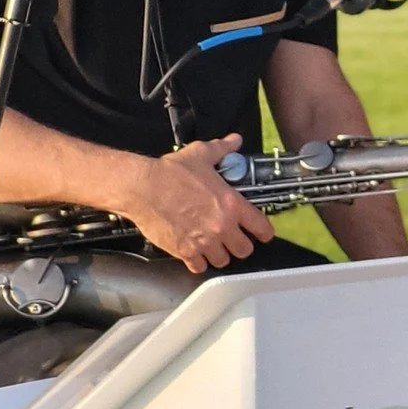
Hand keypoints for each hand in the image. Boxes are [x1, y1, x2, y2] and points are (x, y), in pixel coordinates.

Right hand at [118, 134, 275, 273]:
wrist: (143, 188)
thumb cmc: (172, 172)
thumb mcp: (202, 154)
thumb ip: (223, 148)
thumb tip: (235, 140)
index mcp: (231, 204)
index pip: (261, 227)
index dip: (265, 232)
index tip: (264, 234)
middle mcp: (221, 226)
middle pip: (244, 250)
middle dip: (241, 245)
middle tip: (234, 239)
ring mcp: (203, 242)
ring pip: (223, 261)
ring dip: (220, 254)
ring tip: (215, 246)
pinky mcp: (183, 252)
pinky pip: (199, 267)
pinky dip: (199, 262)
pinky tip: (196, 254)